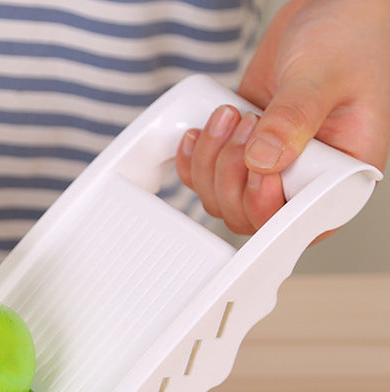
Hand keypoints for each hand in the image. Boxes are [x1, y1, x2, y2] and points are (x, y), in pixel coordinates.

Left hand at [175, 0, 389, 234]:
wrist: (325, 14)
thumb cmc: (345, 39)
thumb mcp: (324, 75)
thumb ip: (294, 119)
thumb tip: (263, 160)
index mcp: (341, 175)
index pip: (297, 222)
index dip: (268, 205)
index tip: (259, 169)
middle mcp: (304, 181)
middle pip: (249, 216)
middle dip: (233, 174)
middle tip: (245, 125)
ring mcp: (270, 172)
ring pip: (222, 201)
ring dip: (212, 162)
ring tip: (228, 115)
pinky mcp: (242, 157)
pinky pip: (206, 180)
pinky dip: (195, 160)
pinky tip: (200, 132)